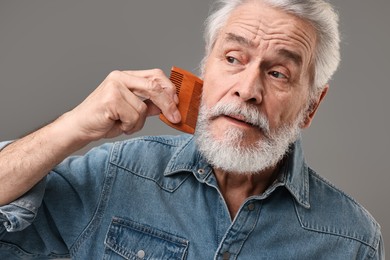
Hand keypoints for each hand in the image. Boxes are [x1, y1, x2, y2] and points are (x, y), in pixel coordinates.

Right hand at [61, 68, 180, 141]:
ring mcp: (114, 87)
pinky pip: (133, 117)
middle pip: (154, 87)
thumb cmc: (104, 118)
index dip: (169, 89)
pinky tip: (117, 125)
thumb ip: (148, 104)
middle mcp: (120, 78)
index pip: (155, 75)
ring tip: (124, 124)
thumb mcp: (131, 110)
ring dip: (137, 122)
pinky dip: (129, 126)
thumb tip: (170, 104)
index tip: (177, 103)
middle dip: (168, 104)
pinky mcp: (110, 100)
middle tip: (175, 117)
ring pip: (143, 108)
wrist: (80, 127)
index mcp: (125, 76)